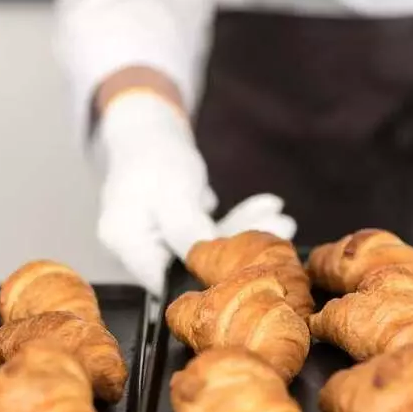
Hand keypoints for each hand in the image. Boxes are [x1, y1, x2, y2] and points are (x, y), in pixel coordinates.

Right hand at [97, 92, 294, 295]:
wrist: (147, 129)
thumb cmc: (154, 156)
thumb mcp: (174, 192)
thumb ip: (186, 228)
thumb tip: (204, 262)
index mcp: (128, 245)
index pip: (167, 283)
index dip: (207, 283)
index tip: (249, 270)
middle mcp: (144, 251)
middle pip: (196, 262)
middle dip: (241, 248)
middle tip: (282, 232)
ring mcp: (165, 243)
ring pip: (211, 247)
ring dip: (248, 231)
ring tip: (284, 220)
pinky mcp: (183, 233)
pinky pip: (214, 233)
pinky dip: (240, 221)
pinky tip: (268, 207)